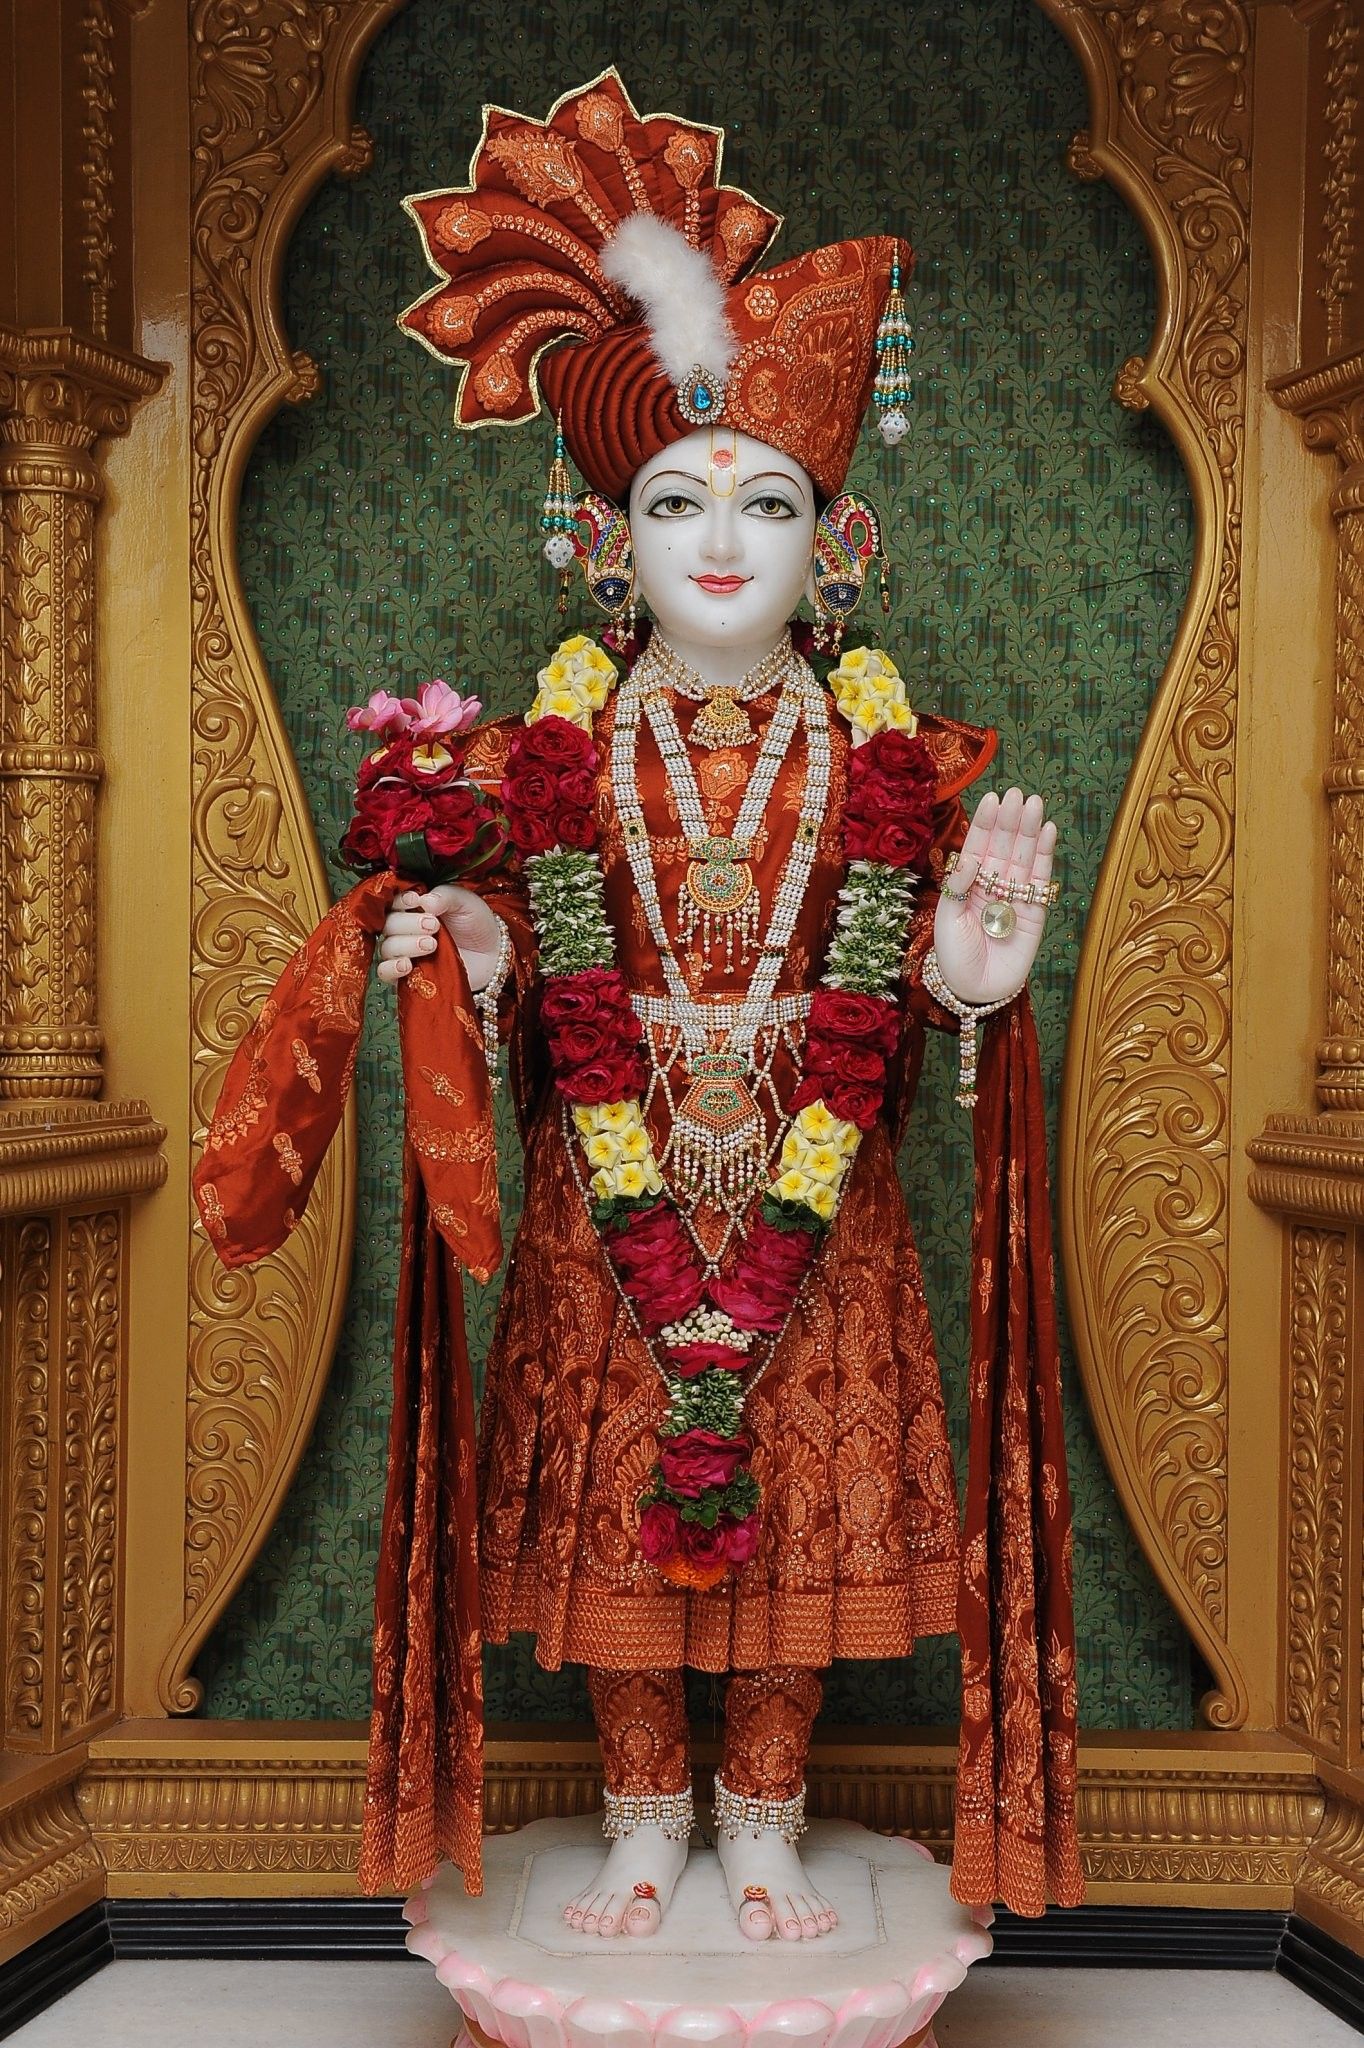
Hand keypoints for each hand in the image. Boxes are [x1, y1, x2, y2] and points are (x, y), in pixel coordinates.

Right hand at [376, 884, 504, 990]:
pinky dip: (391, 969)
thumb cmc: (476, 923)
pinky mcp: (408, 976)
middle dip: (408, 924)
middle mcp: (405, 929)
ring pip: (387, 948)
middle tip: (434, 926)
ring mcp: (405, 953)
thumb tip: (425, 901)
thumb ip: (445, 896)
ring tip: (431, 945)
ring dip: (405, 945)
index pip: (392, 902)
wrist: (492, 954)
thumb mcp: (466, 902)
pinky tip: (406, 965)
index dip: (400, 901)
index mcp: (414, 907)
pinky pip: (385, 974)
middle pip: (388, 925)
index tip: (416, 901)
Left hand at [932, 787, 1057, 1004]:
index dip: (986, 824)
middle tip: (1018, 794)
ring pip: (1024, 858)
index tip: (993, 798)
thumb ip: (957, 888)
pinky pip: (1041, 880)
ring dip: (1030, 831)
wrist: (975, 991)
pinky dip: (1046, 856)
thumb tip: (969, 857)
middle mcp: (992, 886)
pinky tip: (1048, 831)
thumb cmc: (954, 958)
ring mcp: (1015, 897)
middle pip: (1003, 847)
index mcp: (967, 885)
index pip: (978, 847)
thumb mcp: (946, 921)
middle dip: (1011, 821)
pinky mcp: (1036, 912)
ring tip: (1035, 804)